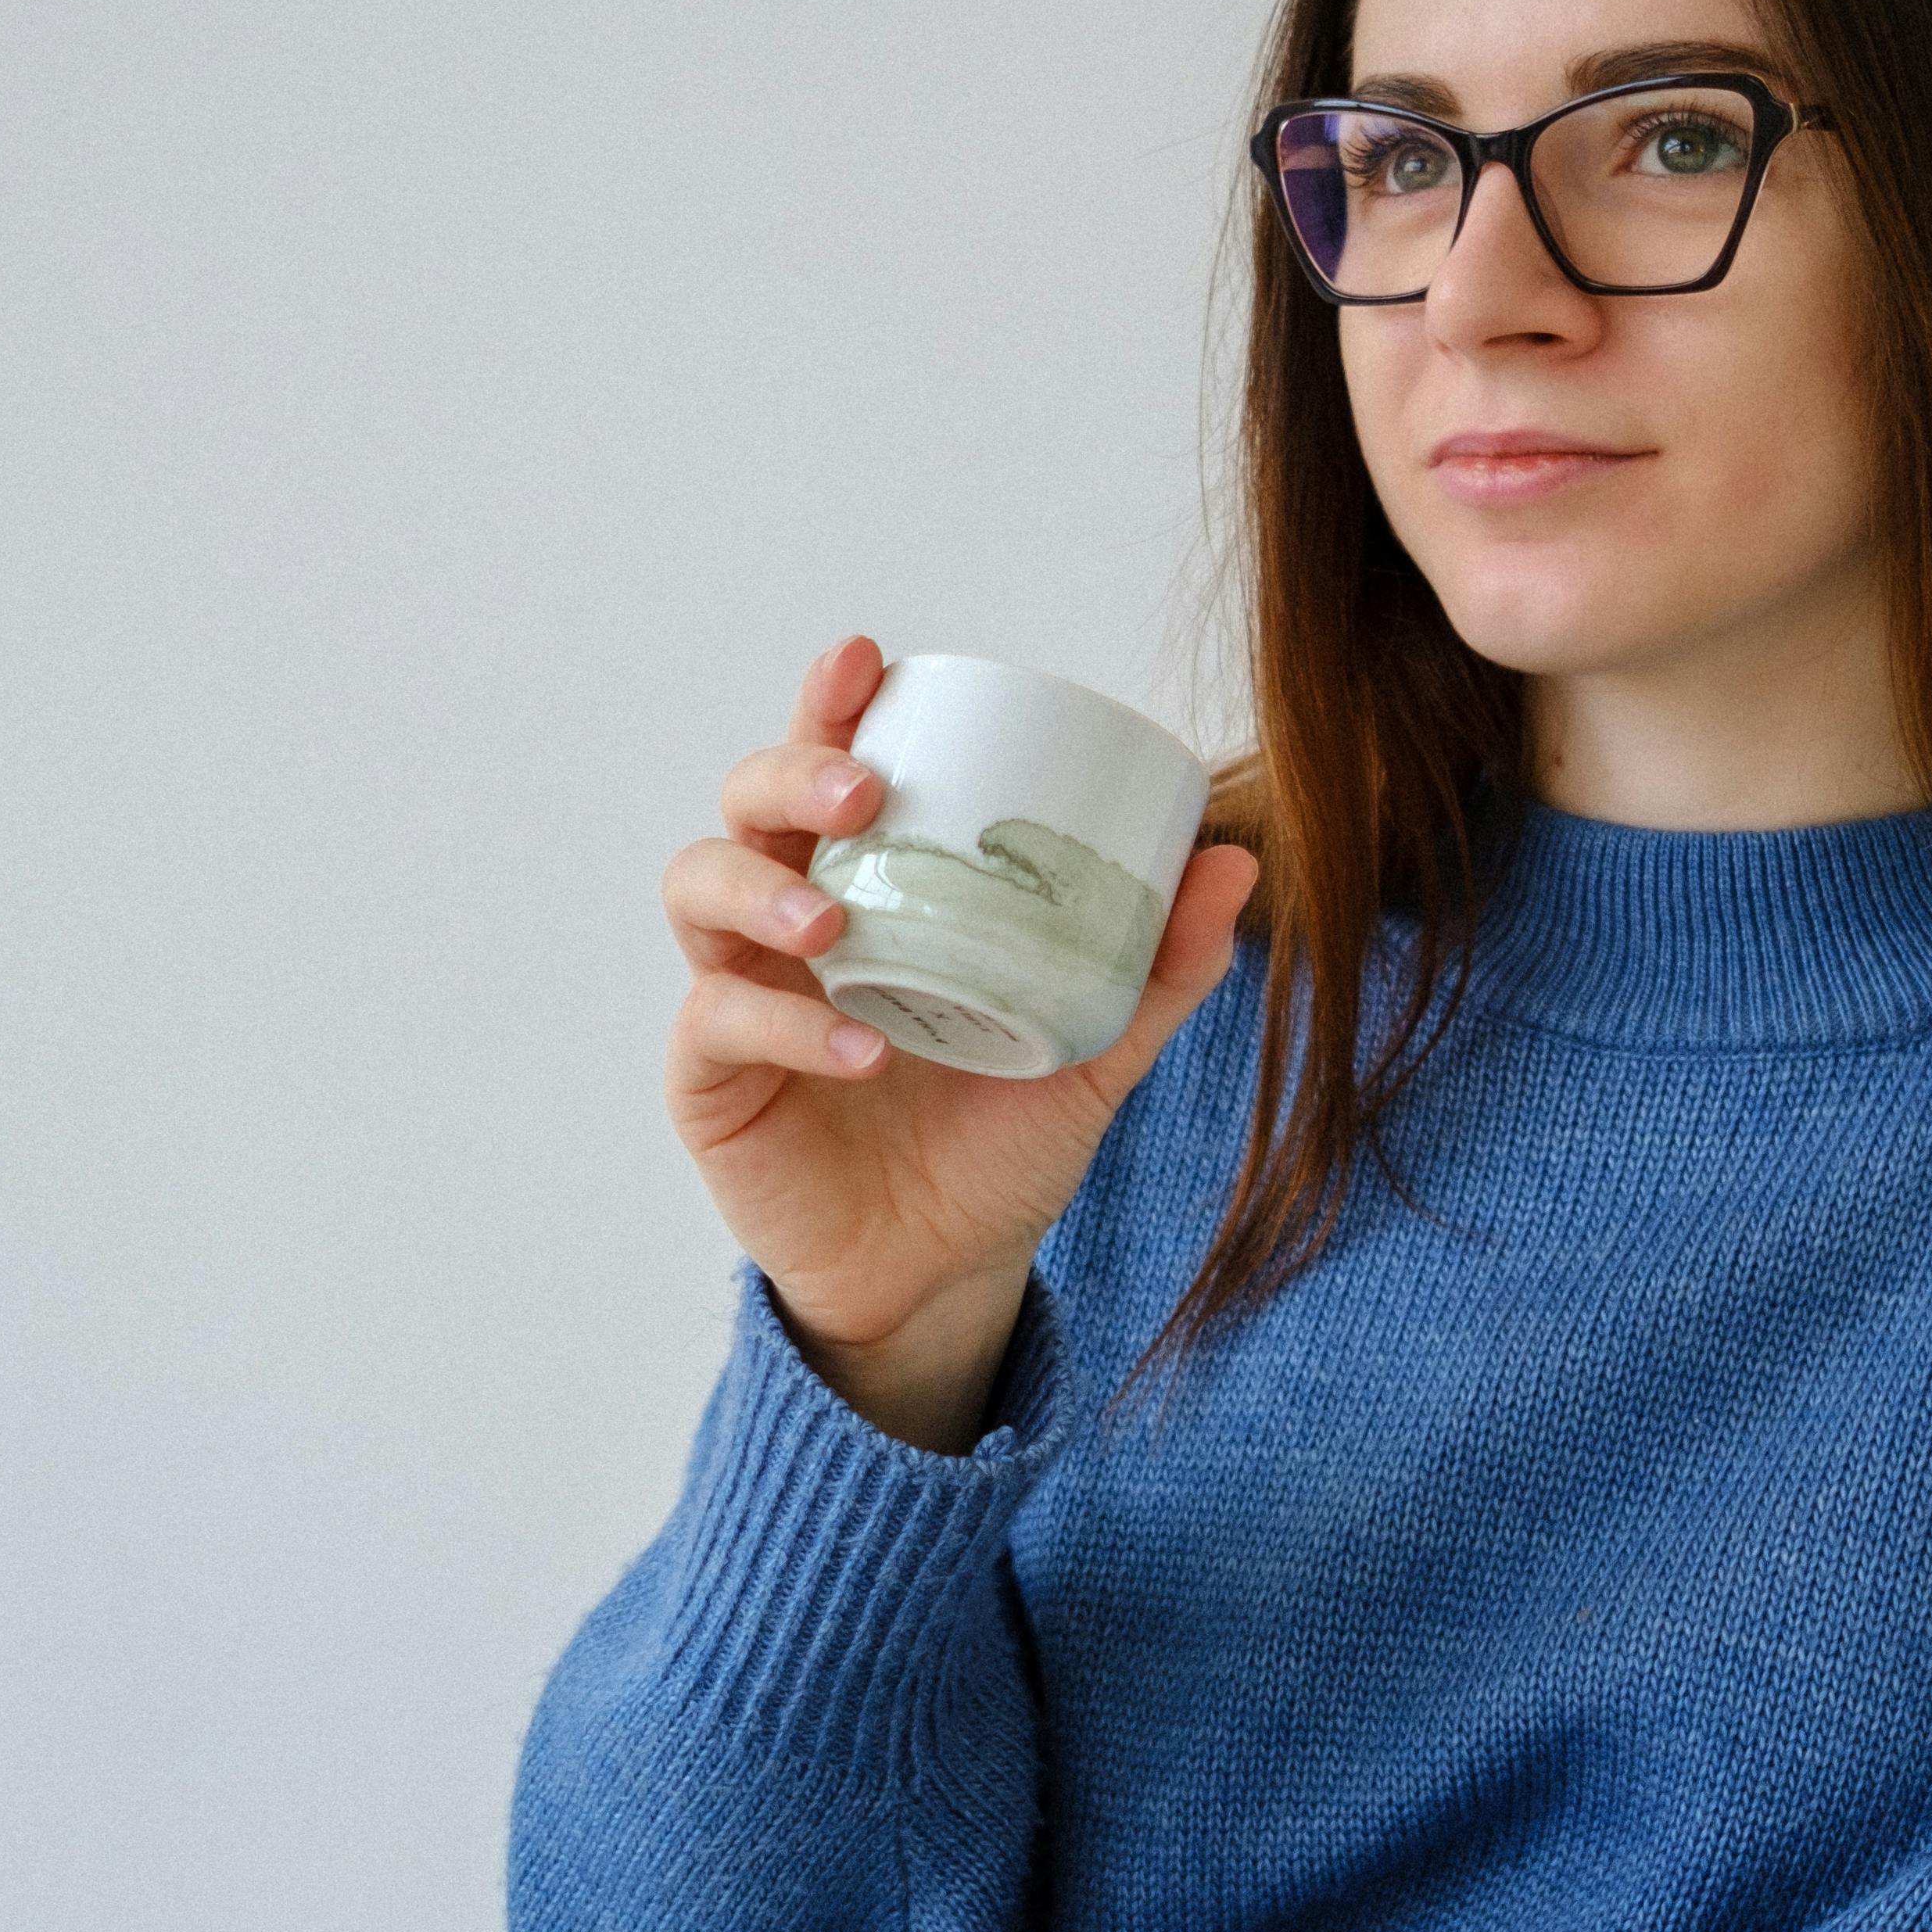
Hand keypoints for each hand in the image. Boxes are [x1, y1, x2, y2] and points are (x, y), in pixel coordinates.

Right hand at [662, 637, 1258, 1449]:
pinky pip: (720, 1025)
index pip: (832, 769)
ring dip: (762, 890)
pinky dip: (785, 1027)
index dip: (832, 705)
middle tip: (862, 796)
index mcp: (872, 886)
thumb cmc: (999, 1141)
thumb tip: (1232, 862)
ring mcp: (738, 993)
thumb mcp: (1095, 1052)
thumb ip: (1156, 968)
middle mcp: (789, 921)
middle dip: (790, 777)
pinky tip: (857, 1050)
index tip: (866, 660)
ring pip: (699, 890)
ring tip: (833, 926)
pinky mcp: (709, 1079)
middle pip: (747, 805)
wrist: (947, 1270)